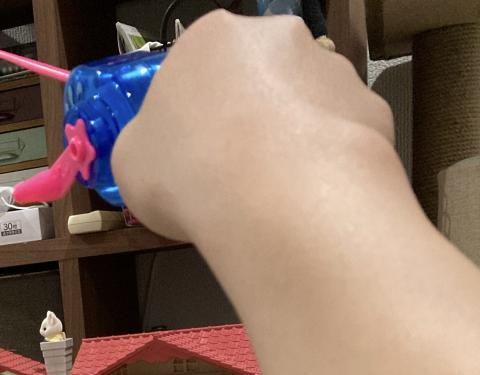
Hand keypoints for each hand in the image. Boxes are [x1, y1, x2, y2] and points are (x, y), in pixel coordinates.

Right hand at [112, 11, 393, 243]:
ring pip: (309, 109)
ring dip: (296, 145)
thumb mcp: (131, 163)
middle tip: (237, 181)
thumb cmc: (188, 173)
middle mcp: (279, 38)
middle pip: (261, 82)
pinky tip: (317, 205)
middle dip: (252, 124)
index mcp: (212, 38)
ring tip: (280, 201)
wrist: (276, 200)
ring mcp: (333, 70)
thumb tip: (164, 157)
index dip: (195, 121)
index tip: (194, 163)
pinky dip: (333, 170)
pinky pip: (346, 142)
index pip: (200, 72)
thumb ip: (149, 147)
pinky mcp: (373, 110)